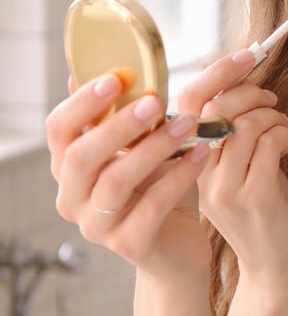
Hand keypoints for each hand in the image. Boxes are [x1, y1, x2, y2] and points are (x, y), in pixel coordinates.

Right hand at [46, 73, 212, 276]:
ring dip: (153, 147)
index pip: (57, 131)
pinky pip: (153, 206)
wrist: (179, 247)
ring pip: (116, 181)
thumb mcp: (140, 149)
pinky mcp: (129, 246)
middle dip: (117, 125)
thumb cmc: (158, 188)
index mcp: (69, 169)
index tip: (116, 77)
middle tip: (154, 101)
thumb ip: (124, 118)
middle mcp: (73, 199)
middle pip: (80, 157)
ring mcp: (97, 227)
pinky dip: (178, 176)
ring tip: (188, 123)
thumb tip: (114, 68)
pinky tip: (201, 153)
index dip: (82, 103)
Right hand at [183, 51, 287, 303]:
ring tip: (282, 127)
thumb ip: (231, 132)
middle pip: (215, 107)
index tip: (246, 57)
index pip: (188, 103)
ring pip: (246, 123)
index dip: (218, 72)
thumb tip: (239, 80)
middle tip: (271, 98)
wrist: (277, 270)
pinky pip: (270, 142)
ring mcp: (225, 190)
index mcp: (187, 166)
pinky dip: (284, 133)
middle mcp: (199, 178)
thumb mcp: (239, 169)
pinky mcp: (255, 198)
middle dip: (250, 90)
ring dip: (272, 114)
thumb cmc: (262, 214)